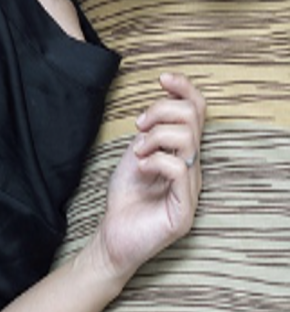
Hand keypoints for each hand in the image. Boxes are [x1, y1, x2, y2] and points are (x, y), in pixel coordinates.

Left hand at [95, 73, 205, 284]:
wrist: (114, 233)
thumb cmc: (126, 194)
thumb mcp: (136, 151)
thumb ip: (150, 130)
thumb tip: (160, 102)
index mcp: (182, 151)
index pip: (197, 112)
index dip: (184, 89)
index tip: (162, 78)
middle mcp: (192, 167)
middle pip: (192, 117)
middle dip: (160, 110)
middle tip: (139, 126)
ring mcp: (191, 188)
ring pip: (187, 138)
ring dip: (154, 137)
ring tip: (138, 152)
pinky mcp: (184, 209)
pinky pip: (178, 169)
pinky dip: (155, 160)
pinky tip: (140, 168)